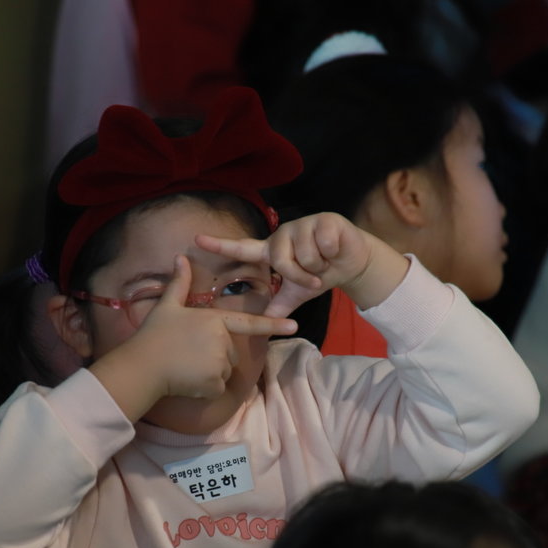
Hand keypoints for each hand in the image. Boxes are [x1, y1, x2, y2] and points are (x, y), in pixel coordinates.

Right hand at [129, 254, 295, 400]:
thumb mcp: (167, 306)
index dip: (273, 324)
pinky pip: (218, 387)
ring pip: (224, 371)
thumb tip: (180, 257)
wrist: (143, 366)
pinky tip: (188, 380)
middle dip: (215, 356)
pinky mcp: (216, 384)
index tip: (294, 325)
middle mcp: (222, 341)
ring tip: (186, 367)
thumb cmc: (154, 334)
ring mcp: (220, 363)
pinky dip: (206, 388)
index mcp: (215, 320)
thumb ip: (179, 283)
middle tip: (189, 353)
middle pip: (230, 353)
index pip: (249, 322)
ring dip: (210, 373)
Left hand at [195, 212, 407, 315]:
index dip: (220, 245)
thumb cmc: (320, 274)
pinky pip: (322, 244)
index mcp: (272, 251)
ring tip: (325, 260)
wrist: (351, 264)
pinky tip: (335, 250)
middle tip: (314, 276)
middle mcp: (282, 235)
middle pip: (281, 261)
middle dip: (301, 275)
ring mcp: (302, 225)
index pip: (242, 249)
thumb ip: (278, 307)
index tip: (196, 239)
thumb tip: (263, 327)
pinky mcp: (323, 220)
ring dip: (319, 266)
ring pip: (304, 255)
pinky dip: (332, 254)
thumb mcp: (296, 293)